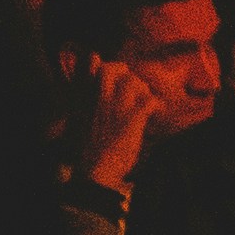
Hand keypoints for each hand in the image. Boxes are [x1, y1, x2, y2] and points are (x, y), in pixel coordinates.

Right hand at [67, 58, 163, 197]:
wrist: (94, 172)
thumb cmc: (86, 151)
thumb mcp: (77, 122)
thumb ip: (84, 105)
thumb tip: (88, 98)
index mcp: (83, 97)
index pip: (90, 62)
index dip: (100, 62)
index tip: (108, 74)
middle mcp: (98, 97)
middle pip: (114, 68)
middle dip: (125, 74)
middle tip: (131, 89)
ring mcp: (115, 106)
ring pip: (134, 82)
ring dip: (142, 90)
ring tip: (144, 103)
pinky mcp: (132, 118)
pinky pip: (150, 100)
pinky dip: (156, 105)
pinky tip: (156, 113)